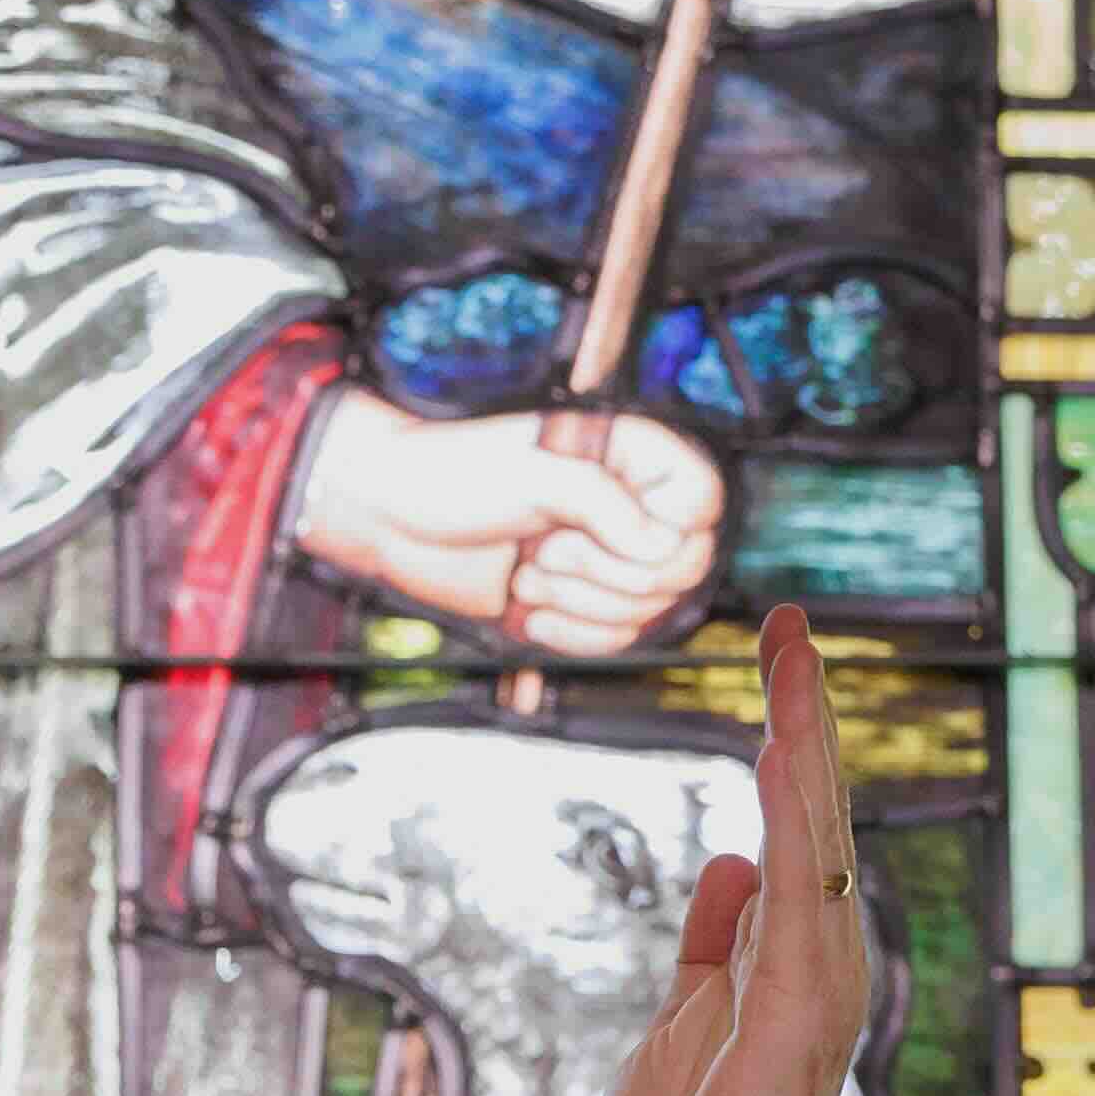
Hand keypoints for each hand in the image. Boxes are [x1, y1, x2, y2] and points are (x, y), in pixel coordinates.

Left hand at [287, 388, 729, 657]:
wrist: (392, 521)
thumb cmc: (450, 475)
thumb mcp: (529, 475)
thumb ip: (601, 502)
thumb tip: (663, 544)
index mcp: (628, 456)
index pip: (702, 499)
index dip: (670, 528)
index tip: (608, 529)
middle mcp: (629, 507)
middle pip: (684, 566)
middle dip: (607, 572)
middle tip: (547, 548)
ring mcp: (607, 558)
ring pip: (649, 610)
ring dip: (580, 601)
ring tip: (527, 569)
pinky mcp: (581, 602)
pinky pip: (614, 640)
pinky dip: (571, 633)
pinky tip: (529, 607)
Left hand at [590, 604, 871, 1095]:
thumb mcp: (680, 1024)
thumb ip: (711, 948)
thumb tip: (729, 866)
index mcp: (787, 959)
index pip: (795, 828)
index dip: (789, 741)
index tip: (778, 655)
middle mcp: (816, 967)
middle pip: (817, 821)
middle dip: (803, 719)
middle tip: (790, 619)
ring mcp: (815, 998)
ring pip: (818, 851)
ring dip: (804, 755)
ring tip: (791, 664)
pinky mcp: (795, 1032)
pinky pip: (800, 913)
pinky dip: (795, 839)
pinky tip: (781, 770)